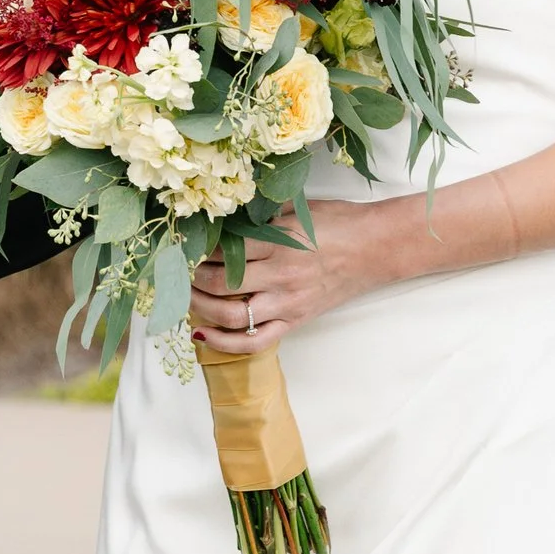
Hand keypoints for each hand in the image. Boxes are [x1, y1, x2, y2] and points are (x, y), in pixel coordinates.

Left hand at [188, 205, 378, 353]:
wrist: (376, 247)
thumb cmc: (338, 222)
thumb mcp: (296, 210)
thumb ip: (260, 218)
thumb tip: (220, 221)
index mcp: (279, 242)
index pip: (222, 250)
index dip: (195, 249)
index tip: (182, 244)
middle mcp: (281, 275)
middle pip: (219, 284)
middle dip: (189, 278)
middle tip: (177, 270)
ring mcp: (288, 303)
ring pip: (231, 316)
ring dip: (199, 308)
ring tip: (185, 296)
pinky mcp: (296, 321)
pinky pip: (255, 342)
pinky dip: (224, 343)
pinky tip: (203, 334)